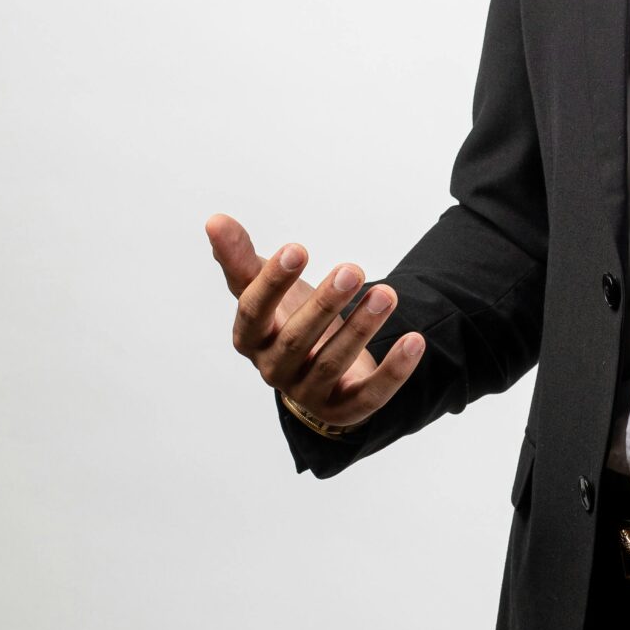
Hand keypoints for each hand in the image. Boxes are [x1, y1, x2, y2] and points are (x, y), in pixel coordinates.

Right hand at [205, 212, 426, 431]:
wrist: (318, 370)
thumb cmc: (287, 320)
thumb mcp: (265, 289)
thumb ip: (240, 258)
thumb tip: (214, 220)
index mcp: (251, 339)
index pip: (253, 313)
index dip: (272, 282)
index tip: (298, 248)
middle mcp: (275, 370)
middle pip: (295, 340)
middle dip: (324, 304)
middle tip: (351, 269)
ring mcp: (309, 393)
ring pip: (332, 363)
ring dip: (361, 328)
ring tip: (387, 294)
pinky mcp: (345, 409)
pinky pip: (371, 395)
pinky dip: (394, 370)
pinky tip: (414, 340)